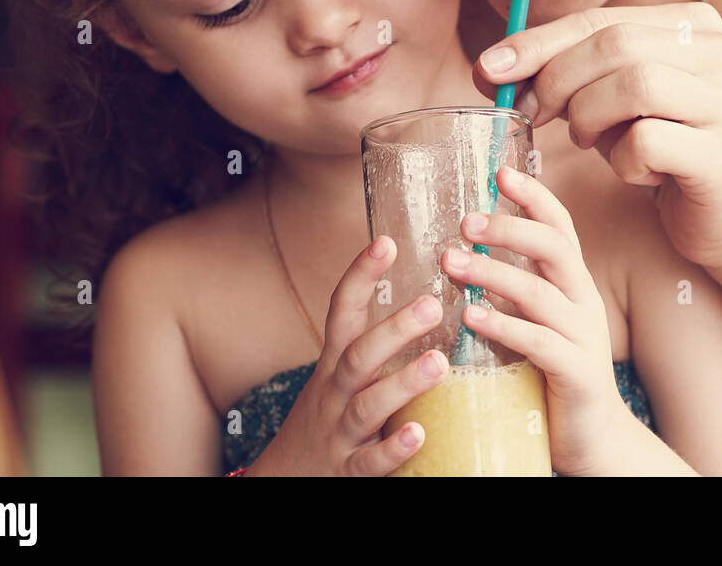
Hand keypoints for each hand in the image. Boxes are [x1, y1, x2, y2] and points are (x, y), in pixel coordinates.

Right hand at [250, 238, 447, 475]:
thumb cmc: (328, 417)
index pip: (342, 310)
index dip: (360, 275)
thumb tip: (430, 298)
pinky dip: (392, 448)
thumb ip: (377, 344)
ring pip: (367, 404)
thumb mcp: (342, 374)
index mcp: (334, 362)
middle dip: (393, 329)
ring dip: (402, 383)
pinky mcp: (347, 471)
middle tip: (431, 305)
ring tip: (438, 363)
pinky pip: (369, 461)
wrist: (283, 479)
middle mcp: (333, 392)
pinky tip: (418, 433)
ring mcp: (338, 432)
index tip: (385, 242)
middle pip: (359, 355)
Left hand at [443, 164, 629, 475]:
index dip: (534, 196)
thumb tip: (460, 251)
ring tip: (451, 263)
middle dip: (510, 228)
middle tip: (466, 221)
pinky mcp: (578, 373)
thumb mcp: (535, 322)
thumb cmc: (550, 375)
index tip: (500, 171)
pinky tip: (471, 315)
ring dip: (493, 273)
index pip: (560, 227)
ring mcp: (584, 337)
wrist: (592, 440)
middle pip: (555, 248)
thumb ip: (511, 289)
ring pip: (541, 292)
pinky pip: (540, 342)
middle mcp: (583, 302)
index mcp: (572, 284)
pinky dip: (504, 325)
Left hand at [473, 2, 721, 272]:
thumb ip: (574, 71)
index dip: (539, 42)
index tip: (489, 69)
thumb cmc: (669, 155)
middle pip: (616, 44)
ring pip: (635, 84)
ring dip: (591, 117)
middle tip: (533, 115)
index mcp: (699, 24)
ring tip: (591, 143)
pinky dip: (624, 161)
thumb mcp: (622, 100)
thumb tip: (492, 67)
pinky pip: (649, 142)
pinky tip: (637, 174)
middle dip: (558, 79)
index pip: (602, 18)